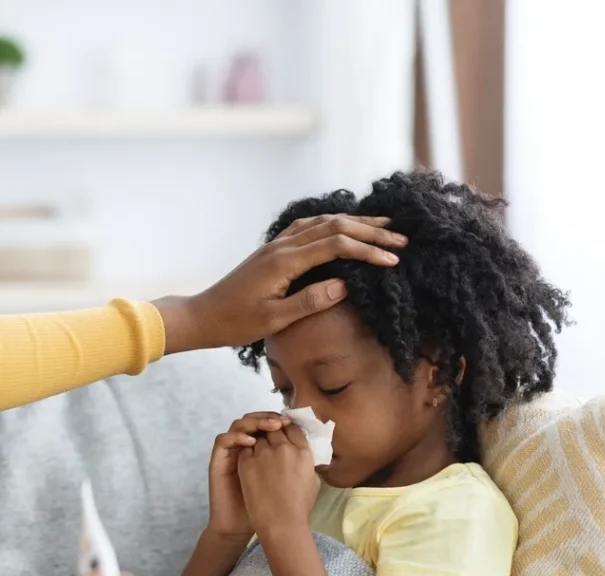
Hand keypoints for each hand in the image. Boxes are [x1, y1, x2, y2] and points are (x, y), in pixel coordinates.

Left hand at [153, 215, 405, 353]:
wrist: (203, 316)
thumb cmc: (236, 323)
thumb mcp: (275, 320)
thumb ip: (310, 301)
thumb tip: (345, 285)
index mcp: (284, 262)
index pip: (335, 245)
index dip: (367, 250)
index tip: (393, 260)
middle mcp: (281, 246)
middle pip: (333, 227)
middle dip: (369, 231)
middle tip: (401, 238)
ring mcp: (276, 245)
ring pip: (321, 223)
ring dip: (353, 223)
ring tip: (382, 226)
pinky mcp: (272, 250)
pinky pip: (307, 228)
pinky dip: (332, 224)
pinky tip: (343, 227)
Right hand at [207, 411, 290, 539]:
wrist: (242, 525)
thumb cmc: (266, 507)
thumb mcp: (286, 482)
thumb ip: (295, 465)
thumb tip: (312, 450)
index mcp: (260, 450)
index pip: (268, 425)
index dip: (279, 420)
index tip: (293, 421)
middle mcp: (244, 447)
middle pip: (253, 419)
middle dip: (268, 418)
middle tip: (282, 422)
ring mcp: (231, 452)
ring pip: (238, 424)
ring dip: (254, 422)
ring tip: (271, 428)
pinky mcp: (218, 460)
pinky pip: (223, 440)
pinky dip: (237, 437)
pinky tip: (251, 443)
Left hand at [237, 424, 319, 534]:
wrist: (280, 522)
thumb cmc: (300, 507)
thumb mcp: (313, 481)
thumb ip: (306, 462)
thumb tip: (301, 455)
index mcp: (303, 452)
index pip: (293, 429)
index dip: (287, 428)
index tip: (283, 431)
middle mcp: (283, 448)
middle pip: (274, 429)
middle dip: (271, 431)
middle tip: (268, 439)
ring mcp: (263, 453)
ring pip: (258, 437)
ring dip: (258, 442)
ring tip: (258, 452)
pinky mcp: (246, 461)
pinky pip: (246, 448)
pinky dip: (247, 451)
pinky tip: (249, 461)